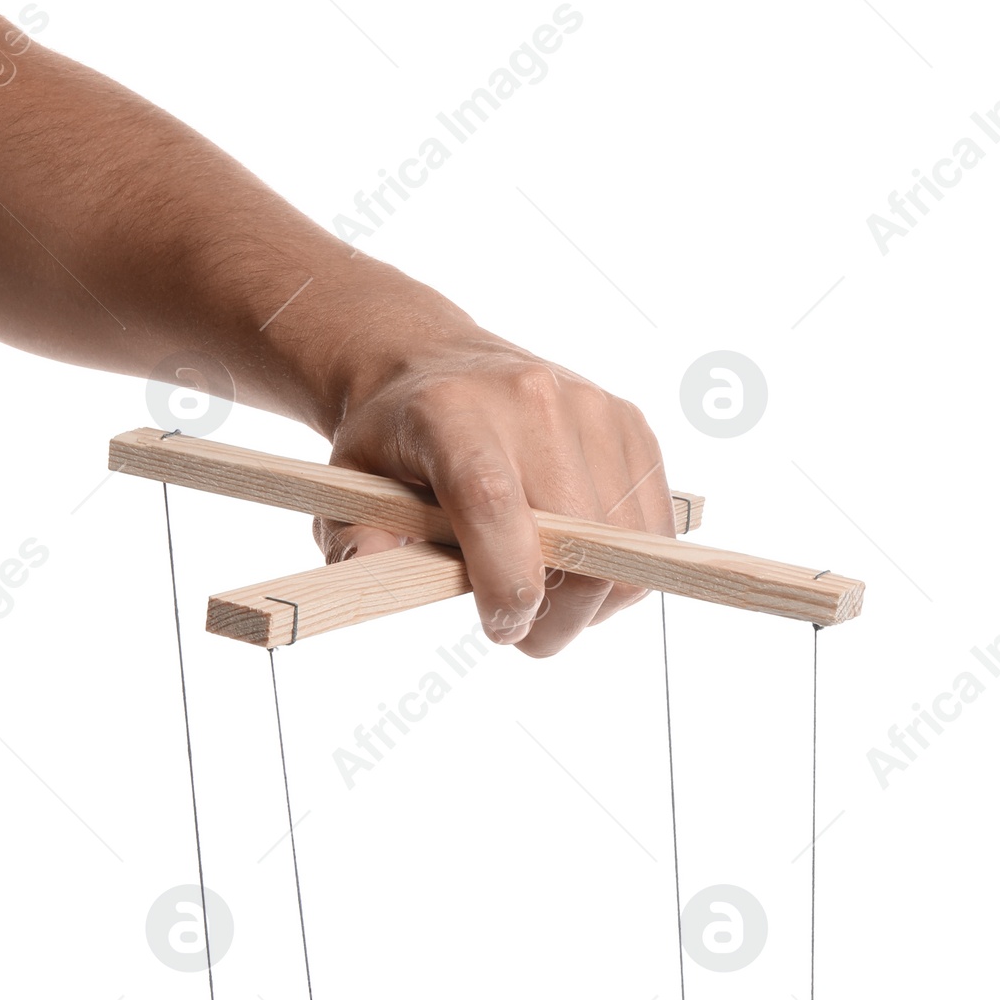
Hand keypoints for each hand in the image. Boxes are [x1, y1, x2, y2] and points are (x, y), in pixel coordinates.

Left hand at [312, 289, 672, 659]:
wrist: (436, 366)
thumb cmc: (393, 443)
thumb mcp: (347, 489)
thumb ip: (357, 542)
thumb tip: (375, 575)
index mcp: (451, 414)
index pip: (494, 502)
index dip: (506, 580)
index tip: (502, 628)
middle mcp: (531, 400)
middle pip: (579, 537)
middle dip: (557, 615)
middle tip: (521, 633)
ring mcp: (592, 408)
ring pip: (627, 545)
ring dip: (594, 599)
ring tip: (548, 595)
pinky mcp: (630, 424)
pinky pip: (653, 527)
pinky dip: (624, 567)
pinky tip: (579, 564)